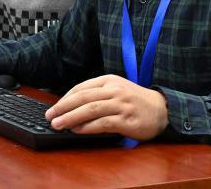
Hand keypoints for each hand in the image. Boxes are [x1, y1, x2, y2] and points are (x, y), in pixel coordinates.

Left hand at [44, 74, 167, 140]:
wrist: (161, 109)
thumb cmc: (135, 101)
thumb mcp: (116, 89)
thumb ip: (97, 95)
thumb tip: (72, 107)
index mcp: (109, 80)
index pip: (81, 88)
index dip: (65, 98)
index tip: (54, 108)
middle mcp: (114, 90)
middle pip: (82, 97)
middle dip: (63, 107)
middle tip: (49, 116)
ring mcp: (121, 104)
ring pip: (90, 109)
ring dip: (71, 117)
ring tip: (58, 124)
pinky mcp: (126, 119)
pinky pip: (103, 122)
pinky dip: (88, 126)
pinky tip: (78, 130)